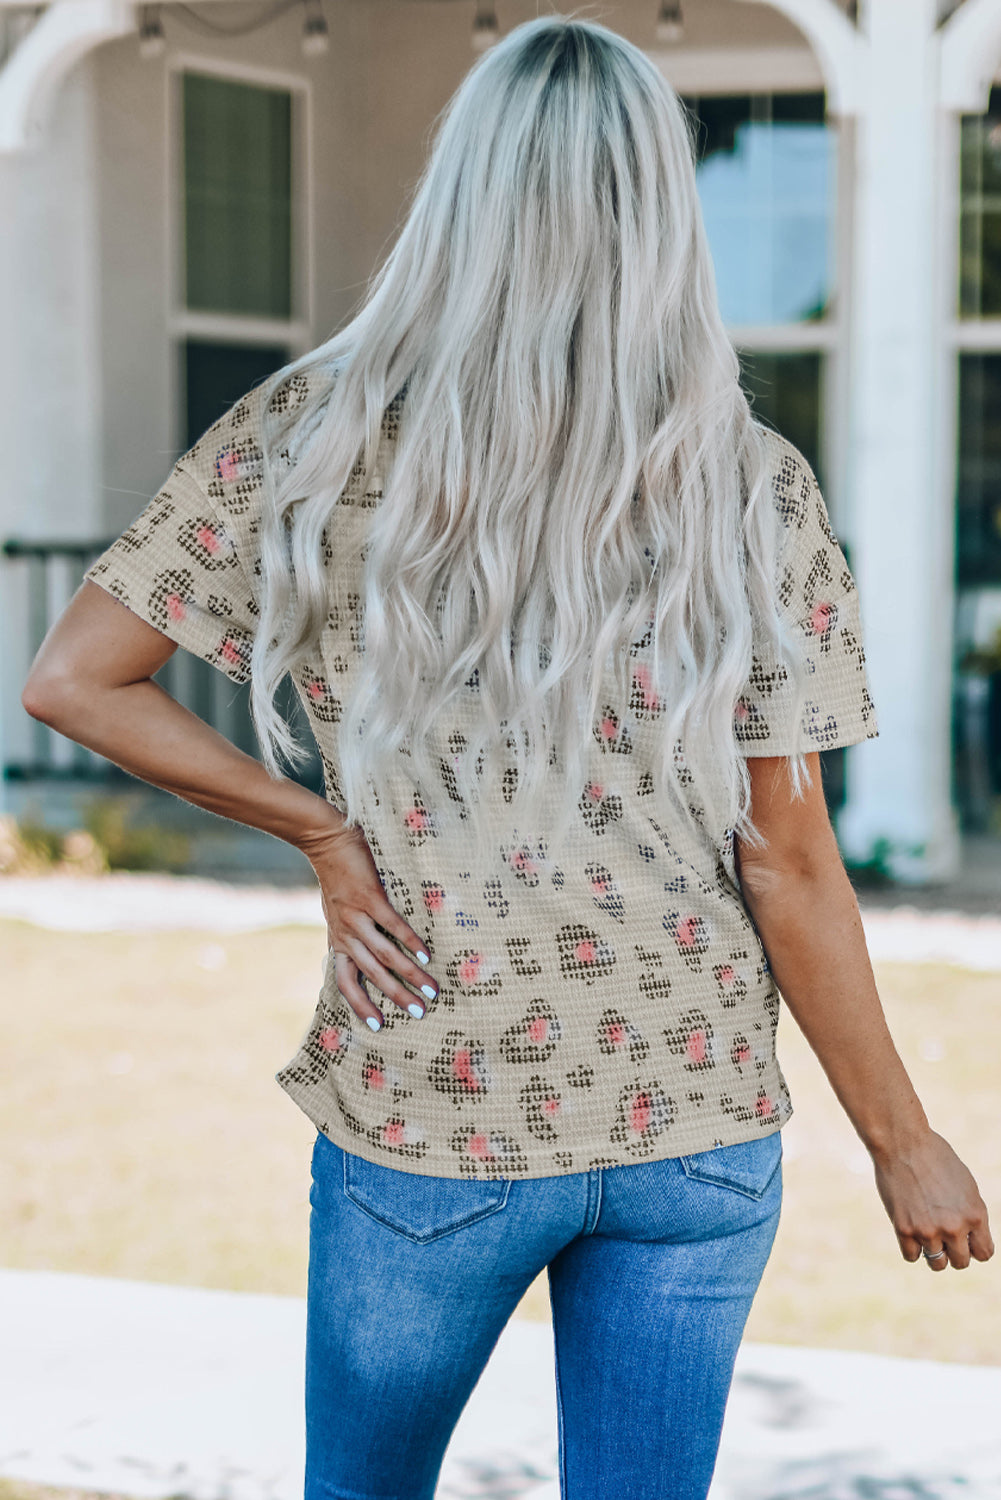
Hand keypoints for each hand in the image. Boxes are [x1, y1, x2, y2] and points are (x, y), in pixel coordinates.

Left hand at [296, 813, 437, 1031]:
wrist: (326, 843)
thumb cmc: (336, 878)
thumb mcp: (336, 914)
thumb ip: (348, 934)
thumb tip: (362, 953)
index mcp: (338, 941)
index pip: (346, 983)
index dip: (361, 1006)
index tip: (379, 1026)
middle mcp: (346, 934)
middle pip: (372, 975)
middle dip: (397, 996)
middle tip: (420, 1013)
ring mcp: (357, 916)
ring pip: (385, 955)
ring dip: (410, 974)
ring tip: (431, 988)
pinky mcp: (371, 897)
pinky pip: (393, 926)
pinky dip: (411, 942)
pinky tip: (427, 954)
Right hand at [871, 1129, 993, 1270]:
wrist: (902, 1143)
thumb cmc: (935, 1158)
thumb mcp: (965, 1185)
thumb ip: (971, 1214)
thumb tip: (970, 1238)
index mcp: (975, 1214)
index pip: (984, 1254)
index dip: (974, 1246)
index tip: (964, 1237)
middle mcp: (954, 1227)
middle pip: (961, 1262)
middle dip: (954, 1251)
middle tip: (942, 1232)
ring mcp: (928, 1230)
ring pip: (937, 1264)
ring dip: (933, 1252)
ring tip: (926, 1231)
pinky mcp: (903, 1229)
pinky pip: (912, 1255)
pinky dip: (912, 1246)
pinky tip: (910, 1227)